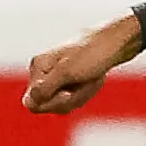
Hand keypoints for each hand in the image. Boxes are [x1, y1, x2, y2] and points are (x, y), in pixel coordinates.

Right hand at [24, 15, 142, 115]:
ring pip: (63, 103)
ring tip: (92, 80)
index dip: (52, 104)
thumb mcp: (67, 73)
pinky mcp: (70, 77)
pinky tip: (94, 80)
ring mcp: (57, 75)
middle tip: (85, 83)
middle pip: (49, 105)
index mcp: (38, 67)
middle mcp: (44, 71)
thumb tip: (27, 103)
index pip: (33, 102)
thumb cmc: (93, 53)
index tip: (69, 94)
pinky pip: (74, 97)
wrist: (118, 41)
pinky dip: (85, 92)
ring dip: (81, 96)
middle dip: (70, 100)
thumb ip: (44, 90)